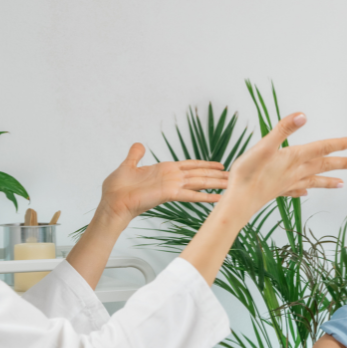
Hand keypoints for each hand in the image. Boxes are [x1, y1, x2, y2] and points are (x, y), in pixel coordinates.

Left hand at [100, 142, 228, 219]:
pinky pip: (191, 195)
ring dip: (216, 184)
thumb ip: (136, 155)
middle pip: (200, 174)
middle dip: (217, 175)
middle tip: (234, 176)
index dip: (206, 164)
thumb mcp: (127, 166)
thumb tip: (139, 144)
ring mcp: (172, 186)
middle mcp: (172, 178)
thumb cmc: (117, 188)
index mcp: (165, 170)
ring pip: (199, 183)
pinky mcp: (169, 194)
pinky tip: (218, 198)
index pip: (190, 165)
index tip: (220, 165)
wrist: (111, 203)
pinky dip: (205, 197)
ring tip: (231, 185)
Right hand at [220, 112, 346, 217]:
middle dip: (341, 163)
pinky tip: (306, 192)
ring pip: (314, 180)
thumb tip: (302, 115)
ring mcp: (287, 183)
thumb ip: (283, 129)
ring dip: (328, 181)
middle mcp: (295, 172)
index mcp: (293, 158)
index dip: (339, 144)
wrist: (238, 201)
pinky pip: (295, 190)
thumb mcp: (264, 145)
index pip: (322, 148)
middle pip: (323, 166)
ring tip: (342, 183)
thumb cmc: (248, 173)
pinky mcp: (277, 192)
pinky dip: (304, 190)